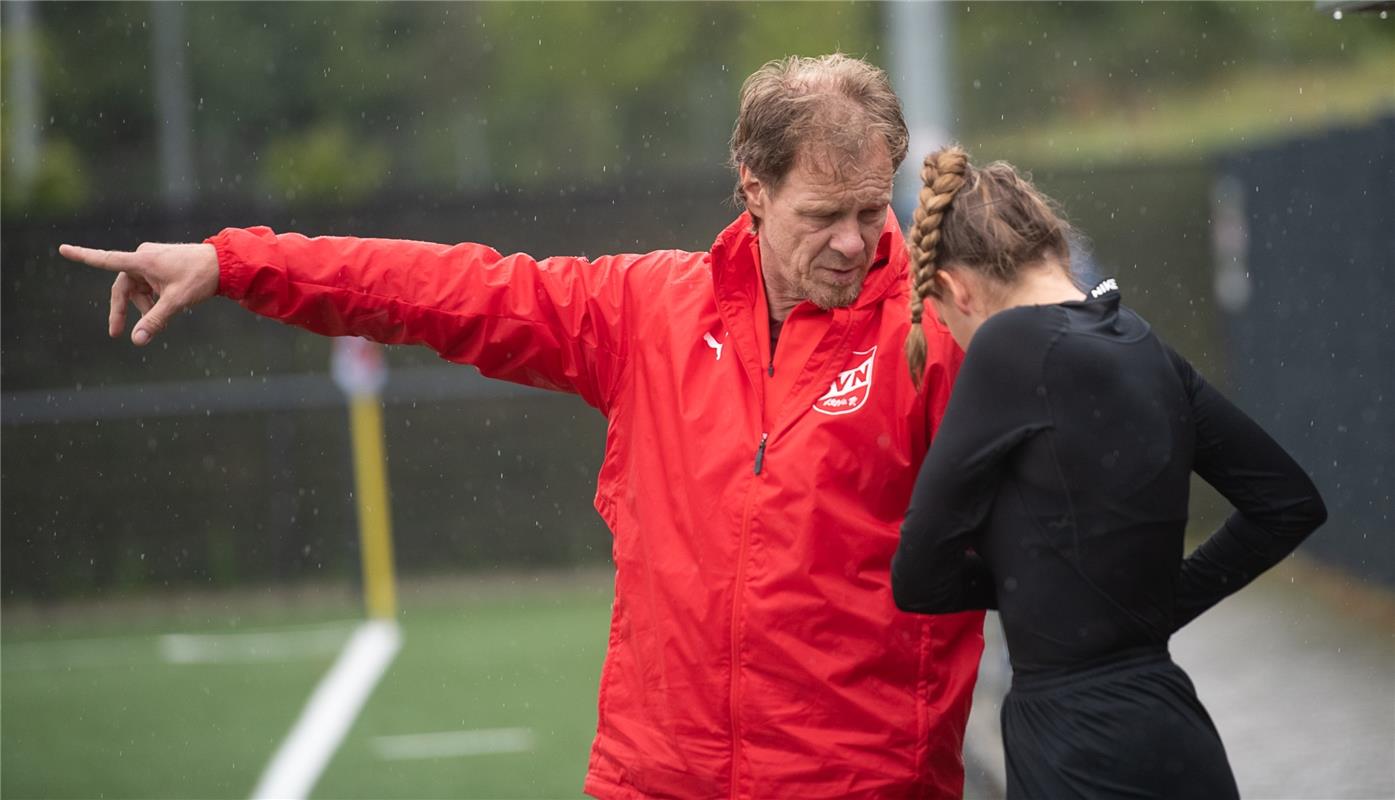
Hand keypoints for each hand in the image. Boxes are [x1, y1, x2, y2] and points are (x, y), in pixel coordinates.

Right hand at [58, 241, 219, 345]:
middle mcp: (143, 257)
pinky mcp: (160, 264)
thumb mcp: (176, 302)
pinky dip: (152, 298)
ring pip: (137, 288)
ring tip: (161, 318)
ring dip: (144, 305)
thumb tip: (137, 340)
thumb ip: (155, 321)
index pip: (105, 259)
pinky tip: (167, 306)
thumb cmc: (200, 278)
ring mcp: (152, 260)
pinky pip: (148, 284)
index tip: (62, 249)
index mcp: (142, 260)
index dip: (83, 256)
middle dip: (123, 309)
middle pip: (123, 287)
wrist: (225, 264)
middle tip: (116, 333)